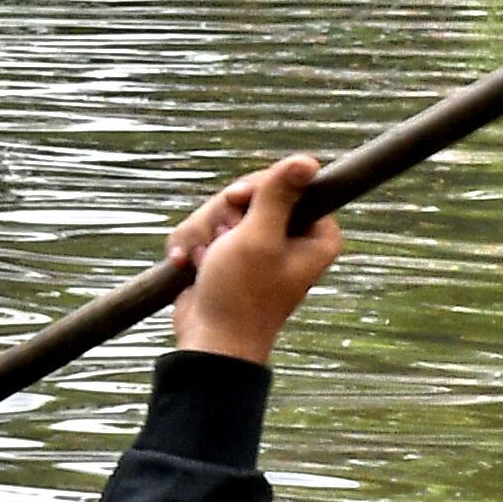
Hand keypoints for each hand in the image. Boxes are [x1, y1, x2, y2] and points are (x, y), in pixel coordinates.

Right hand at [166, 154, 339, 363]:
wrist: (210, 342)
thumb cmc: (241, 296)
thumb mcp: (259, 239)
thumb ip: (278, 196)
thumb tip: (308, 160)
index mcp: (315, 234)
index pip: (286, 182)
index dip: (254, 189)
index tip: (236, 202)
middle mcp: (290, 237)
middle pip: (247, 194)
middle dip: (221, 216)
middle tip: (218, 241)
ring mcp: (257, 246)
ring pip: (220, 211)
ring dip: (202, 233)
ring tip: (201, 261)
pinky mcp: (228, 255)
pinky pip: (204, 230)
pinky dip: (191, 246)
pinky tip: (187, 265)